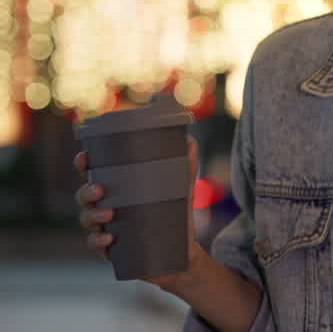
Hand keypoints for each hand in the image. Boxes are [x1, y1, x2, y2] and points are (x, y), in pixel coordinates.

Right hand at [73, 137, 202, 287]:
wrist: (180, 250)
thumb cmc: (174, 213)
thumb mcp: (179, 188)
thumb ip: (185, 164)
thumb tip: (190, 140)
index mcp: (118, 186)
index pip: (93, 171)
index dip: (83, 164)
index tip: (84, 158)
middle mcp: (106, 205)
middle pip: (84, 195)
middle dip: (87, 191)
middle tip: (99, 190)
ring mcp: (105, 227)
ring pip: (87, 219)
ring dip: (93, 215)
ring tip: (109, 214)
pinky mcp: (109, 248)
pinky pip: (95, 244)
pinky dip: (98, 240)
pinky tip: (109, 238)